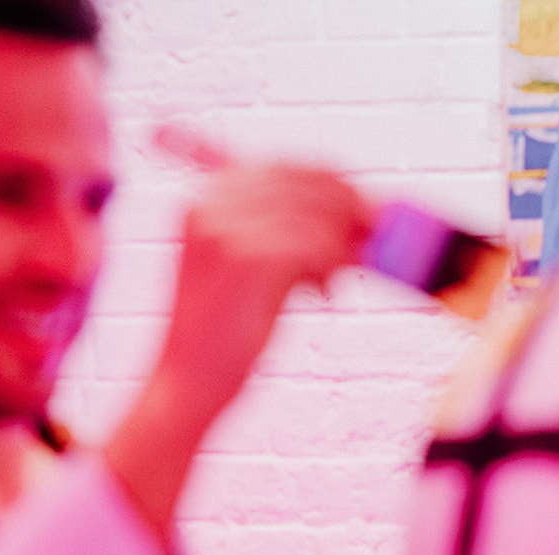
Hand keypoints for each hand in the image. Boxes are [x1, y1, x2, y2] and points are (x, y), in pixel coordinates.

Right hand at [106, 164, 370, 535]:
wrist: (186, 384)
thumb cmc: (222, 332)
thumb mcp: (247, 266)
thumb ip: (286, 231)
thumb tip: (361, 209)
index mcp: (207, 195)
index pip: (287, 165)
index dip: (335, 184)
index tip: (364, 211)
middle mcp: (211, 201)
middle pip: (306, 181)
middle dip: (348, 209)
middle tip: (372, 239)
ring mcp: (226, 227)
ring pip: (316, 214)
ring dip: (340, 246)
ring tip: (334, 282)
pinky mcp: (246, 257)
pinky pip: (315, 245)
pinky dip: (332, 267)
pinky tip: (324, 295)